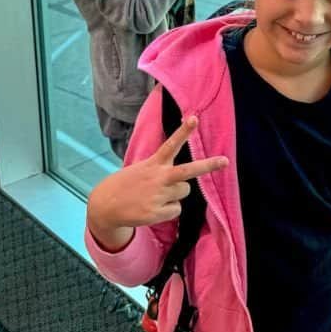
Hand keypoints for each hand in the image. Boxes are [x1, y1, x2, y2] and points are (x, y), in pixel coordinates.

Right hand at [87, 116, 226, 250]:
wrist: (105, 205)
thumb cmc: (127, 184)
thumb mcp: (141, 169)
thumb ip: (161, 170)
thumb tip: (182, 182)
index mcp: (153, 164)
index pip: (171, 144)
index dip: (183, 131)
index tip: (194, 118)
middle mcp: (158, 178)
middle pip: (187, 171)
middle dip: (208, 166)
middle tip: (225, 161)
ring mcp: (157, 196)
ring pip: (184, 193)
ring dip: (175, 194)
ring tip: (157, 195)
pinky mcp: (155, 213)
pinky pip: (176, 210)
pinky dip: (168, 210)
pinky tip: (153, 208)